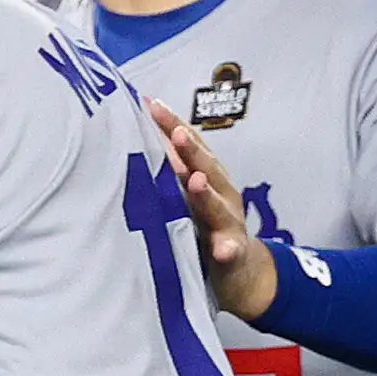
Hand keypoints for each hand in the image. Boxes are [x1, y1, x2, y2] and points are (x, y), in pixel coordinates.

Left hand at [146, 102, 276, 317]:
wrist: (242, 271)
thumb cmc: (206, 226)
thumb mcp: (186, 197)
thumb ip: (168, 171)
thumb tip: (134, 137)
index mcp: (208, 178)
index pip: (189, 147)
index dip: (173, 125)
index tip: (151, 105)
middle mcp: (222, 195)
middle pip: (206, 168)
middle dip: (191, 151)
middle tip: (175, 133)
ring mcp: (230, 225)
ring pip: (219, 207)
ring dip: (208, 194)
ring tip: (197, 182)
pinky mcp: (234, 254)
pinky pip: (230, 251)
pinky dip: (226, 248)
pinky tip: (221, 248)